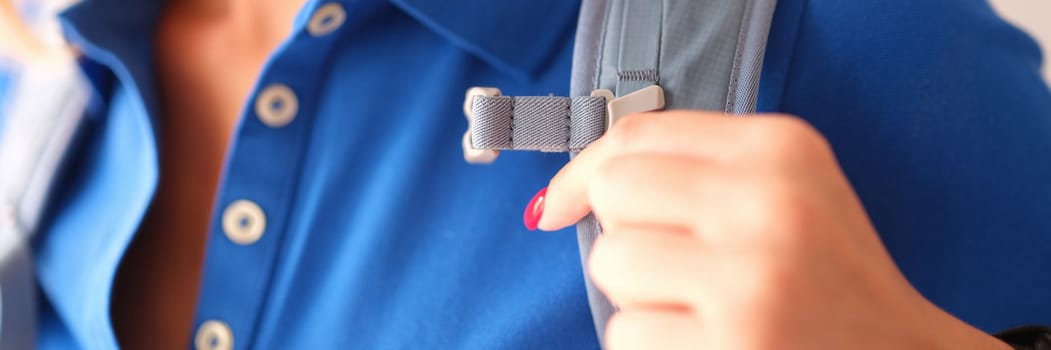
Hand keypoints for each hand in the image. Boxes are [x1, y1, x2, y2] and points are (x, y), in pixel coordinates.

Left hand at [530, 111, 1008, 349]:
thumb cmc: (823, 276)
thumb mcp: (782, 190)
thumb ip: (686, 170)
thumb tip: (551, 205)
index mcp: (783, 149)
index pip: (638, 135)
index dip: (584, 172)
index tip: (561, 206)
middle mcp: (770, 203)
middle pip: (615, 192)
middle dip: (627, 235)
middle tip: (682, 268)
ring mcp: (751, 280)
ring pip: (612, 265)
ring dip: (640, 298)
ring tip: (703, 310)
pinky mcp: (733, 348)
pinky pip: (626, 334)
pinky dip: (653, 345)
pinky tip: (710, 344)